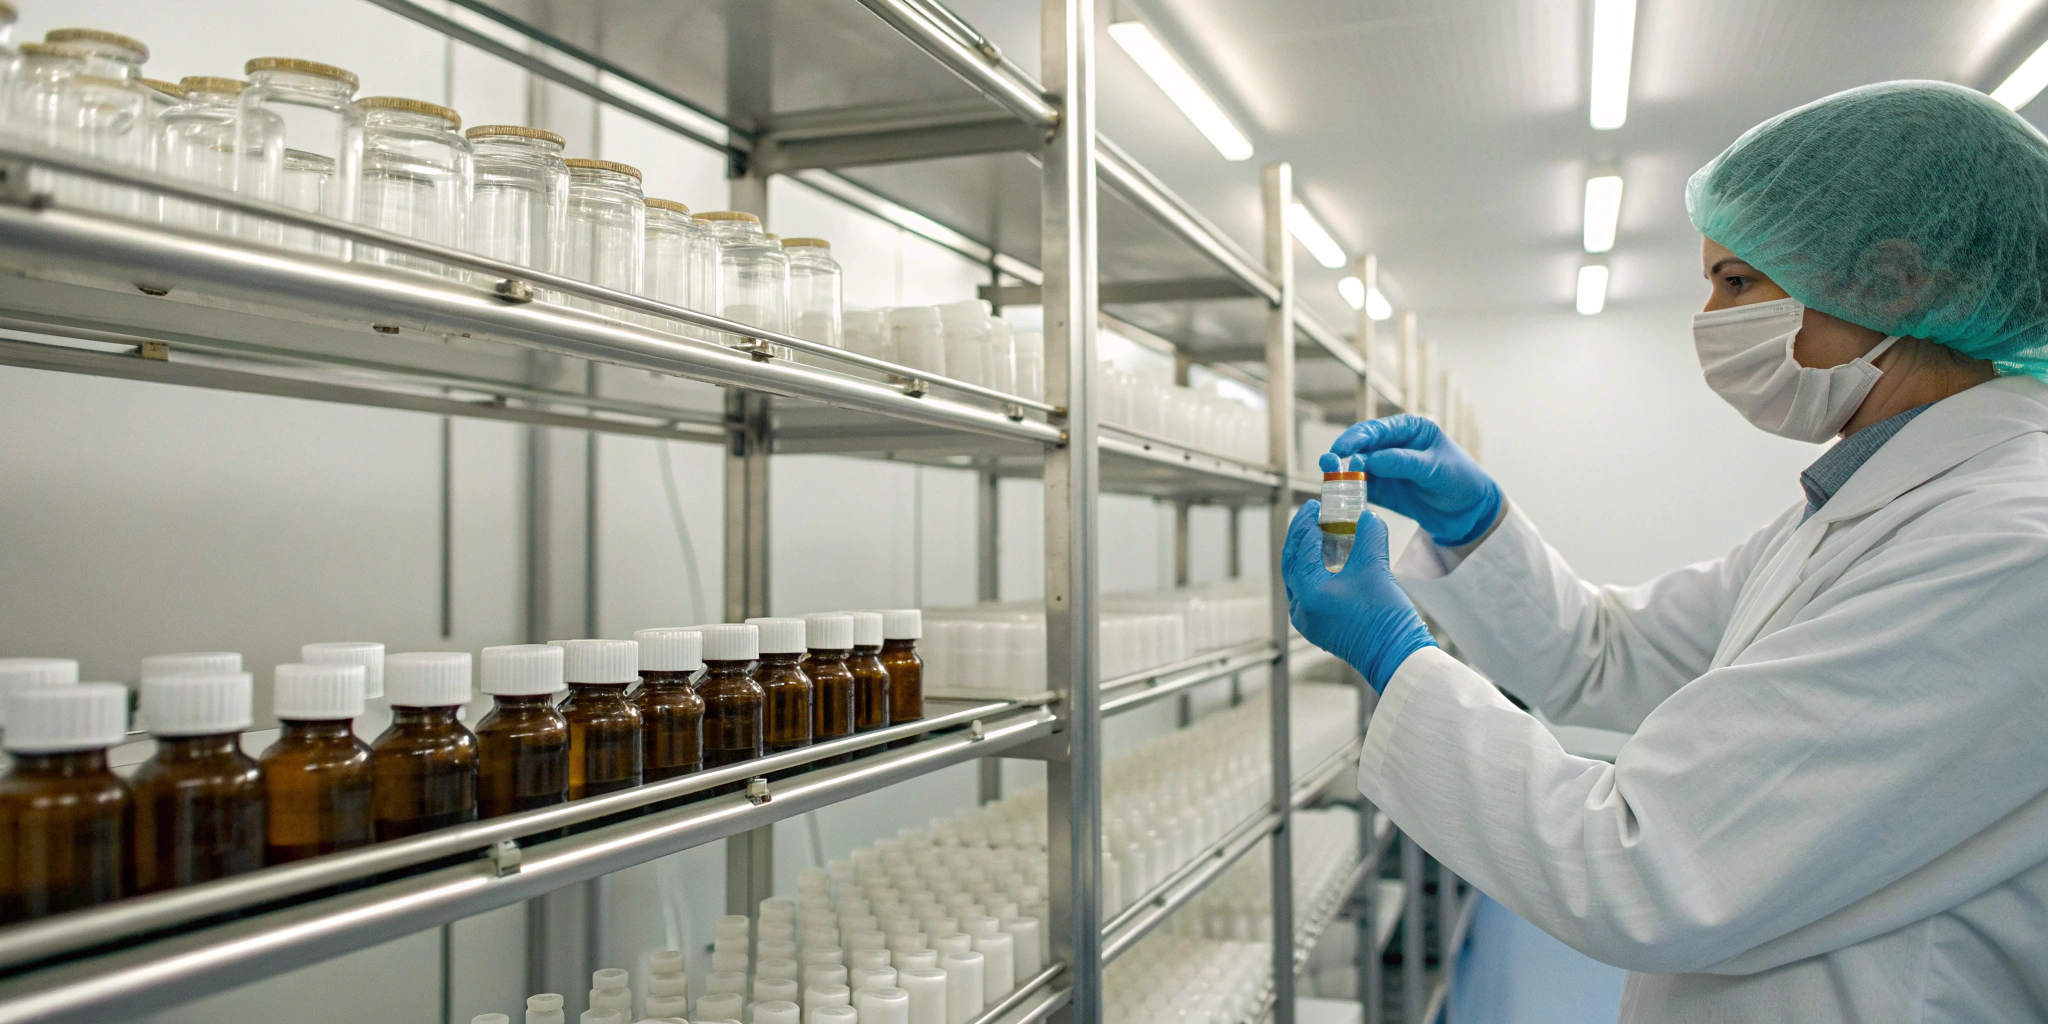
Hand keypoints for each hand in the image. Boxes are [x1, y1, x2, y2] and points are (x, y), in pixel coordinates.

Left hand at [1283, 500, 1436, 691]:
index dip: (1307, 523)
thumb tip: (1365, 516)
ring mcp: (1307, 620)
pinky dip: (1314, 571)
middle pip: (1292, 562)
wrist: (1396, 655)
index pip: (1300, 548)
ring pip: (1298, 577)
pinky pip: (1308, 591)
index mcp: (1307, 593)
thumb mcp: (1375, 567)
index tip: (1315, 507)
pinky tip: (1327, 559)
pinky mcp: (1318, 626)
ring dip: (1306, 553)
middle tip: (1310, 514)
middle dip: (1301, 536)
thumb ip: (1368, 534)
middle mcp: (1300, 608)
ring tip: (1318, 532)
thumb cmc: (1384, 617)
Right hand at [1330, 414, 1501, 547]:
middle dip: (1342, 454)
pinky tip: (1340, 496)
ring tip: (1329, 480)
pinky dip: (1349, 492)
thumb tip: (1369, 460)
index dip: (1356, 438)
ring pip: (1356, 467)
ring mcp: (1385, 468)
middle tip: (1327, 464)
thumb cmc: (1460, 480)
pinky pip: (1361, 488)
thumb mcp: (1433, 468)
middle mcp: (1393, 445)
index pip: (1376, 430)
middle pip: (1360, 446)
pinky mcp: (1383, 490)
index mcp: (1408, 429)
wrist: (1470, 513)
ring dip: (1341, 473)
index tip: (1341, 450)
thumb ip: (1402, 463)